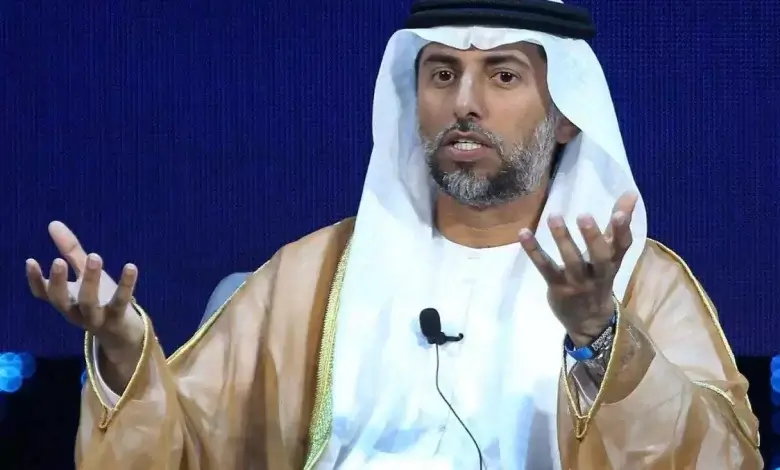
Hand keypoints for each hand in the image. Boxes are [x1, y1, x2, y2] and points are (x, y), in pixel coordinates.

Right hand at [25, 221, 143, 351]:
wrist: (123, 333)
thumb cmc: (100, 299)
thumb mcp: (84, 275)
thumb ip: (70, 251)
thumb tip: (53, 223)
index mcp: (65, 300)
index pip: (43, 293)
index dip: (34, 279)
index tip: (31, 261)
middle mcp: (76, 312)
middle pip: (61, 300)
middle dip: (58, 281)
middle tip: (59, 260)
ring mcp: (96, 318)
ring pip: (89, 302)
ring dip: (90, 280)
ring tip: (94, 256)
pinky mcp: (118, 318)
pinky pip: (121, 301)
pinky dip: (126, 285)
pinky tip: (130, 266)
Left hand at [519, 191, 638, 345]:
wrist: (589, 322)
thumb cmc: (599, 279)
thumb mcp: (611, 255)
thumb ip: (617, 225)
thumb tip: (630, 193)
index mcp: (613, 262)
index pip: (622, 246)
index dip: (622, 230)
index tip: (619, 213)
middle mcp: (598, 273)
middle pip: (600, 256)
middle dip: (593, 237)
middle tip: (584, 215)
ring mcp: (577, 282)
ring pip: (572, 261)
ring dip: (563, 239)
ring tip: (554, 216)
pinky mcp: (557, 287)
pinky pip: (545, 268)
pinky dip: (533, 251)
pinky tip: (523, 233)